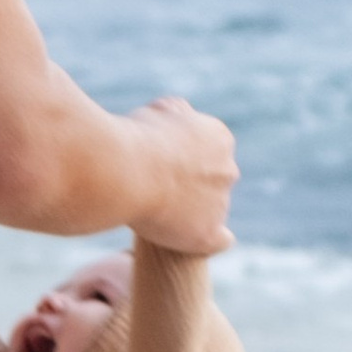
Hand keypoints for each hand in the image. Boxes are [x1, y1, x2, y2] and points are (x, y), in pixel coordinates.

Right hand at [125, 96, 236, 254]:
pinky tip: (192, 238)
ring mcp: (220, 204)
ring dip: (192, 211)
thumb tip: (183, 121)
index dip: (186, 159)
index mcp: (219, 139)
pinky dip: (208, 239)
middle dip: (192, 184)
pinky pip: (219, 240)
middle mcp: (227, 170)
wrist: (125, 171)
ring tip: (157, 212)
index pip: (210, 152)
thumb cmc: (134, 138)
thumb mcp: (158, 111)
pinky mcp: (207, 233)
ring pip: (212, 210)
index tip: (161, 165)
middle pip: (214, 180)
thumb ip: (177, 118)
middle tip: (157, 189)